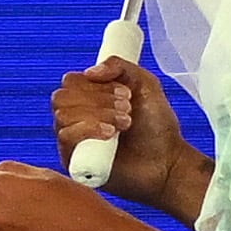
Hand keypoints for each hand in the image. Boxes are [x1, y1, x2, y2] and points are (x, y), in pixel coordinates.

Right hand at [50, 57, 202, 206]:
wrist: (168, 163)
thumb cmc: (157, 128)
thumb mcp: (145, 84)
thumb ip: (120, 66)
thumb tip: (89, 71)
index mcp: (88, 99)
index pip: (70, 81)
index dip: (94, 83)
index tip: (126, 91)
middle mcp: (76, 119)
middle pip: (61, 97)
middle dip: (98, 99)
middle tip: (128, 108)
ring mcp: (74, 142)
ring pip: (63, 116)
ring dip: (98, 114)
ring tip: (126, 123)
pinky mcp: (74, 162)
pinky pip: (65, 137)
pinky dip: (88, 130)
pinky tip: (111, 135)